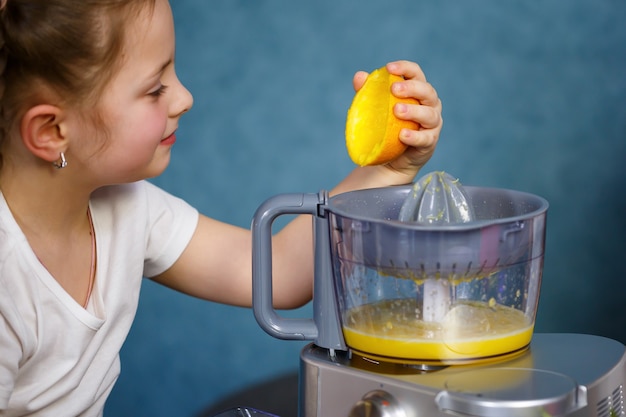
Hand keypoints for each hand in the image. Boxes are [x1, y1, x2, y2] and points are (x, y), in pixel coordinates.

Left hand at [353, 60, 442, 177]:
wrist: (391, 158)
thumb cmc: (386, 127)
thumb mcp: (375, 108)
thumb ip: (368, 92)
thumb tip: (359, 76)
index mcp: (417, 91)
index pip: (416, 73)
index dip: (405, 68)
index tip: (389, 68)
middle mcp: (430, 104)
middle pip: (427, 91)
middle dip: (411, 88)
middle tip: (394, 89)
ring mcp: (432, 123)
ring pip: (429, 114)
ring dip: (414, 111)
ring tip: (397, 111)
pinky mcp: (430, 141)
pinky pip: (425, 138)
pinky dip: (414, 136)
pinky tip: (402, 135)